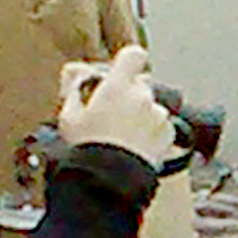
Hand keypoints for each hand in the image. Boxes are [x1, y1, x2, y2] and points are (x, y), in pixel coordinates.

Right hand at [56, 46, 180, 165]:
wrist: (109, 182)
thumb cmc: (86, 150)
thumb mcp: (68, 116)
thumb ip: (74, 89)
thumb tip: (75, 74)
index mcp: (117, 87)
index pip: (133, 55)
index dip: (128, 62)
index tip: (121, 71)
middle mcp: (142, 97)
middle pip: (140, 86)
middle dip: (129, 97)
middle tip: (112, 115)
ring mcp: (158, 117)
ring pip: (151, 108)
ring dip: (141, 117)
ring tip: (123, 138)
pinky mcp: (168, 136)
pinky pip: (162, 128)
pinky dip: (152, 134)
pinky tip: (135, 147)